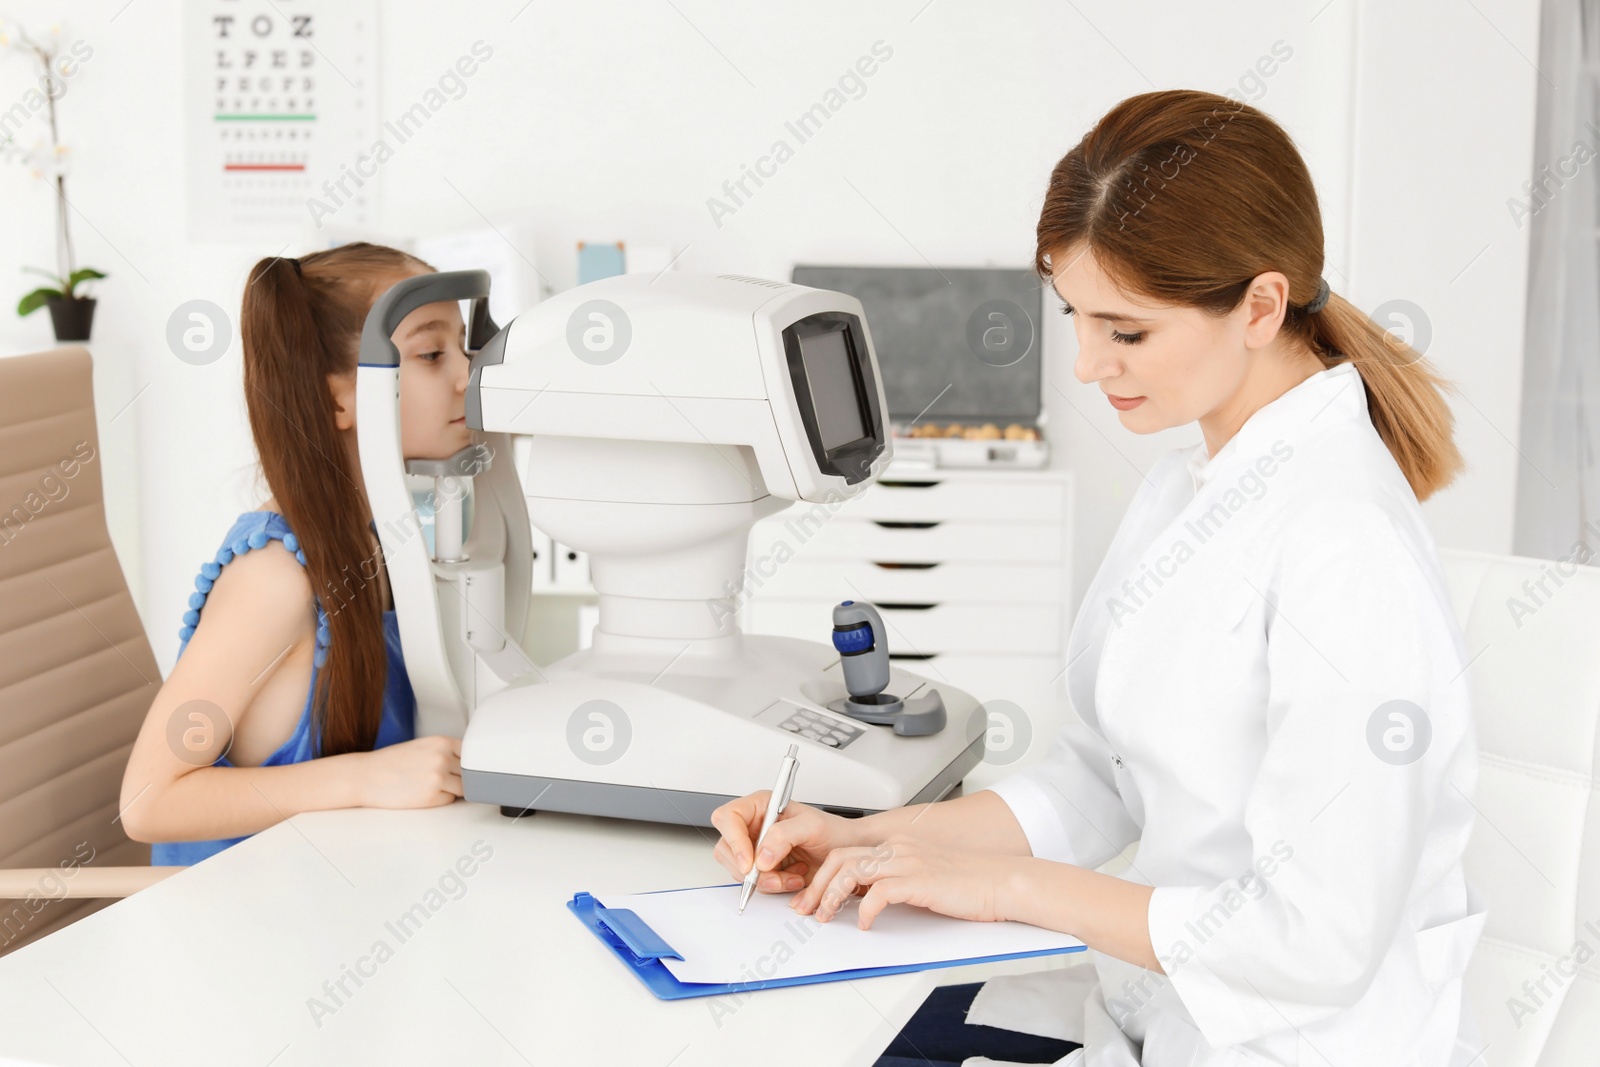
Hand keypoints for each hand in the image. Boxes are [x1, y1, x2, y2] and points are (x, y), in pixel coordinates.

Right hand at [356, 735, 461, 808]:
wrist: (367, 776)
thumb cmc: (391, 762)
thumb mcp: (423, 746)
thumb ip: (445, 751)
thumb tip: (468, 763)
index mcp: (442, 742)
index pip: (471, 754)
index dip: (465, 762)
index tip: (459, 767)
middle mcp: (443, 758)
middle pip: (468, 772)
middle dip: (458, 776)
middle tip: (440, 777)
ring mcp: (438, 778)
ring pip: (463, 788)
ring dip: (452, 789)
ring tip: (431, 785)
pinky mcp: (432, 797)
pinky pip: (449, 800)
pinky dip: (441, 799)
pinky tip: (423, 793)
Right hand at [710, 792, 862, 893]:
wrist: (847, 851)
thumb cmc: (834, 831)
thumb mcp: (812, 826)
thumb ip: (783, 836)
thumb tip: (760, 856)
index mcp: (761, 806)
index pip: (729, 818)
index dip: (734, 840)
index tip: (750, 862)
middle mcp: (755, 826)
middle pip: (727, 848)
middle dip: (749, 868)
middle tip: (772, 874)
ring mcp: (757, 848)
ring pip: (739, 870)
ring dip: (765, 880)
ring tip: (792, 875)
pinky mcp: (763, 868)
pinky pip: (754, 883)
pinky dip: (773, 886)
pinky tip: (793, 878)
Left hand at [792, 834, 1020, 929]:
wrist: (1001, 882)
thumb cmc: (966, 883)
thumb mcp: (921, 876)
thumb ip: (893, 881)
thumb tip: (863, 899)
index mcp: (896, 845)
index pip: (845, 853)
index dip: (821, 876)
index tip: (810, 898)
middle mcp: (898, 848)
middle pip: (840, 859)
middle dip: (817, 886)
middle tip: (807, 909)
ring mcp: (908, 862)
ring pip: (852, 871)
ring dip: (832, 896)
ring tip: (826, 916)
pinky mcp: (920, 881)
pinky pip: (879, 893)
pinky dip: (865, 910)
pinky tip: (864, 924)